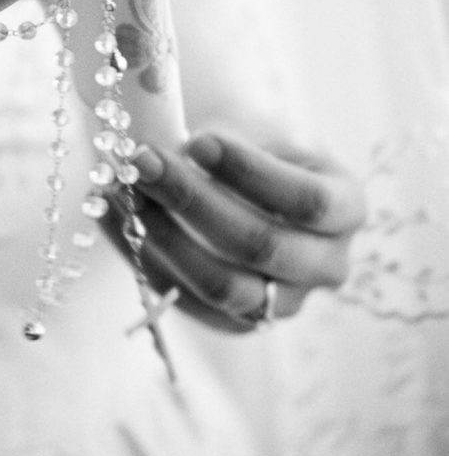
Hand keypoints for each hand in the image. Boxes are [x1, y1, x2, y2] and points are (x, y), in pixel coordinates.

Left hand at [104, 130, 365, 331]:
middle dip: (193, 200)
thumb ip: (221, 142)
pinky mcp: (237, 323)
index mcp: (346, 208)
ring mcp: (284, 302)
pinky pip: (185, 300)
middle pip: (260, 246)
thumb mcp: (257, 133)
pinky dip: (140, 255)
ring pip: (222, 286)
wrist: (248, 183)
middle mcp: (327, 265)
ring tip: (119, 188)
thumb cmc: (256, 150)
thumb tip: (155, 141)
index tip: (197, 140)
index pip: (308, 201)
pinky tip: (108, 212)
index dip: (249, 172)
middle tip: (142, 160)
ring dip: (161, 234)